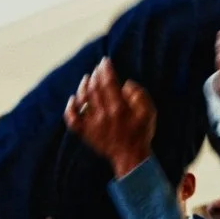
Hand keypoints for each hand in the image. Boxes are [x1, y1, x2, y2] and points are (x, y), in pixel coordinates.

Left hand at [64, 58, 155, 178]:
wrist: (130, 157)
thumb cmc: (141, 133)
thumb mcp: (149, 112)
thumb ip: (139, 95)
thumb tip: (125, 84)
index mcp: (119, 109)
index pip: (108, 83)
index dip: (106, 70)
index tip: (105, 61)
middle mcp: (103, 115)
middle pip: (94, 89)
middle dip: (95, 75)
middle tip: (97, 68)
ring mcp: (92, 125)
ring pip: (82, 101)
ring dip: (83, 87)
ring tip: (86, 79)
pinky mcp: (86, 134)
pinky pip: (73, 121)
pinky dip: (70, 109)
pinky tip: (72, 100)